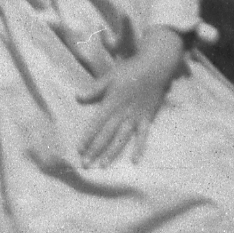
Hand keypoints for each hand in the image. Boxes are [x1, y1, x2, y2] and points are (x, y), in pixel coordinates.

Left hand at [81, 31, 183, 165]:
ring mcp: (135, 117)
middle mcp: (122, 113)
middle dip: (95, 150)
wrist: (156, 67)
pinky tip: (134, 160)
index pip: (96, 124)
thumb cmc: (131, 70)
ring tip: (103, 165)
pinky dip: (139, 147)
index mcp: (111, 102)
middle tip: (86, 164)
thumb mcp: (110, 76)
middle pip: (106, 135)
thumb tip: (77, 97)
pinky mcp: (147, 118)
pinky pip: (143, 135)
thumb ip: (94, 89)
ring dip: (112, 152)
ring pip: (122, 138)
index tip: (79, 149)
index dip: (87, 137)